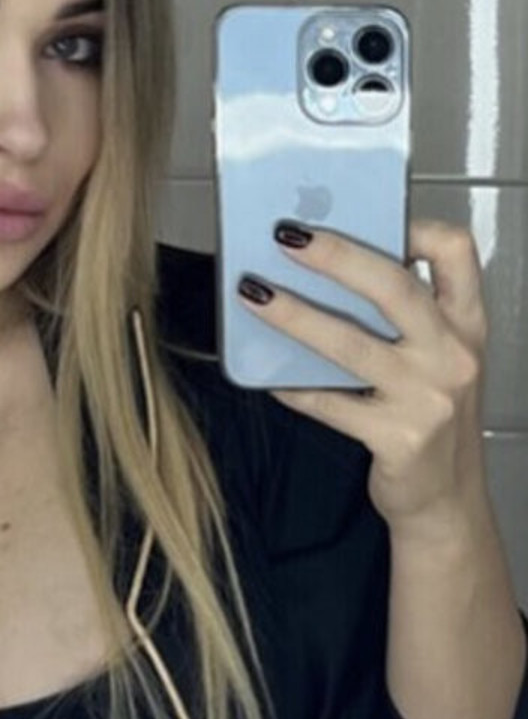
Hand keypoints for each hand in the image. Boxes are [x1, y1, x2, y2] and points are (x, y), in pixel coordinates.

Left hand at [237, 218, 490, 530]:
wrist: (446, 501)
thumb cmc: (431, 417)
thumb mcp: (436, 359)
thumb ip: (404, 318)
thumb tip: (326, 266)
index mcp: (466, 324)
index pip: (457, 252)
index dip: (414, 226)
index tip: (368, 216)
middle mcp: (453, 355)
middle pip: (395, 287)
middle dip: (335, 256)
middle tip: (285, 236)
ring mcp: (428, 399)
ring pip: (351, 344)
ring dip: (294, 315)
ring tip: (253, 294)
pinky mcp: (398, 438)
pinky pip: (330, 403)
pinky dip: (293, 386)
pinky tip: (266, 375)